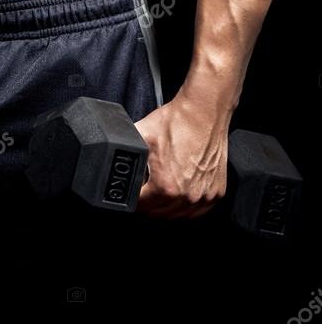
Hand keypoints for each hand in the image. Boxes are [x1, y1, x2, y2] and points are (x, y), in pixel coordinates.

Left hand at [133, 91, 228, 218]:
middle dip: (147, 206)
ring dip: (166, 209)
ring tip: (158, 196)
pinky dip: (187, 207)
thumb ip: (125, 152)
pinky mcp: (216, 193)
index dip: (129, 200)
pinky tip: (179, 197)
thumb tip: (111, 156)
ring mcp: (204, 197)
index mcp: (166, 186)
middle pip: (159, 214)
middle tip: (142, 194)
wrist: (203, 112)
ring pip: (179, 216)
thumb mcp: (140, 136)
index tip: (128, 194)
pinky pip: (198, 211)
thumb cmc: (175, 122)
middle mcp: (187, 197)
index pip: (140, 207)